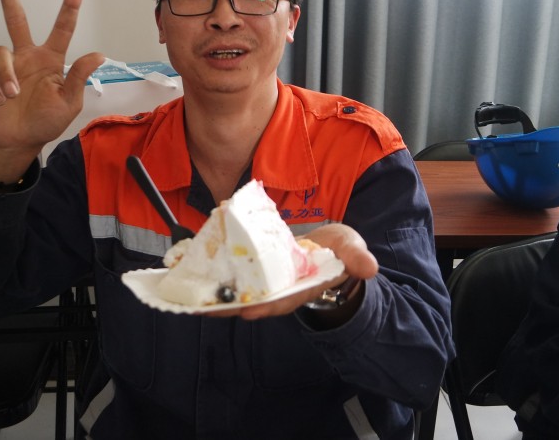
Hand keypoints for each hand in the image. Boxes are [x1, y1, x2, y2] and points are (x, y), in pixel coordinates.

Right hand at [0, 0, 103, 178]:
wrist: (20, 141)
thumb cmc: (47, 121)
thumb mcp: (69, 103)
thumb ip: (78, 77)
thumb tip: (98, 54)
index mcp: (50, 58)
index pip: (62, 28)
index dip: (69, 8)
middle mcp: (28, 56)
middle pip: (16, 19)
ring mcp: (8, 66)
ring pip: (1, 51)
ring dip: (6, 74)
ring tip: (12, 95)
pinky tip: (0, 101)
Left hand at [208, 223, 378, 320]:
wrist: (329, 249)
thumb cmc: (338, 251)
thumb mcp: (351, 249)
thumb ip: (356, 257)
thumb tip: (369, 268)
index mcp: (302, 287)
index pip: (284, 300)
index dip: (267, 305)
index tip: (250, 310)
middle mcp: (280, 289)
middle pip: (253, 301)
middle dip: (230, 305)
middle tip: (204, 308)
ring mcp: (265, 282)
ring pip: (238, 292)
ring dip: (215, 296)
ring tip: (189, 299)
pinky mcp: (254, 270)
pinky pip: (232, 277)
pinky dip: (214, 277)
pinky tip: (192, 276)